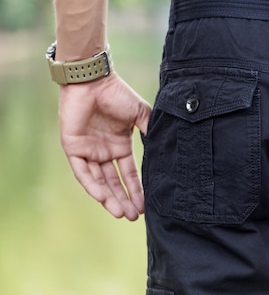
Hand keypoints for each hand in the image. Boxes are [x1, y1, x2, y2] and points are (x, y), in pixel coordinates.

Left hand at [58, 72, 151, 220]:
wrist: (94, 81)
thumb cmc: (117, 94)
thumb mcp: (141, 114)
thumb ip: (150, 131)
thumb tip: (165, 149)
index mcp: (119, 145)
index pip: (128, 173)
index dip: (136, 189)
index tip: (145, 205)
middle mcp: (104, 151)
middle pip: (114, 182)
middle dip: (123, 200)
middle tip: (133, 216)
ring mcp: (88, 151)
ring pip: (99, 182)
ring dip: (109, 198)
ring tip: (121, 213)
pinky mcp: (73, 148)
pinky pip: (82, 172)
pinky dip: (92, 186)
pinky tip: (102, 198)